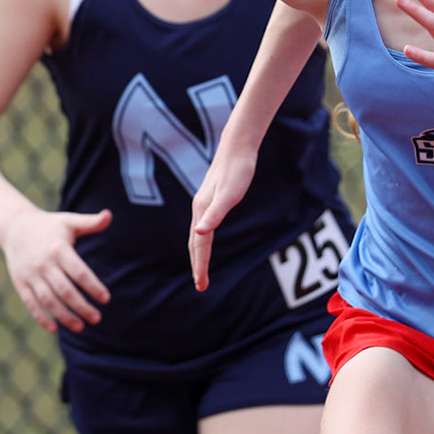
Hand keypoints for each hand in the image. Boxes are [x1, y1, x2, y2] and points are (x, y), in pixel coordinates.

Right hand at [0, 208, 112, 333]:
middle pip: (65, 290)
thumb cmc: (49, 226)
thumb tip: (109, 215)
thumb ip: (90, 222)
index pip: (79, 272)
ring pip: (49, 300)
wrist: (14, 226)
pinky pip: (31, 303)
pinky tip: (54, 329)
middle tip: (97, 318)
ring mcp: (31, 275)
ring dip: (64, 316)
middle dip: (81, 306)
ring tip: (80, 327)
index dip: (93, 286)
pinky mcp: (20, 283)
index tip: (106, 299)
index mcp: (59, 249)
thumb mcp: (69, 221)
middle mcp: (44, 264)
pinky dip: (41, 317)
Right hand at [189, 148, 256, 291]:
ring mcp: (204, 204)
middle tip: (201, 285)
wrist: (237, 147)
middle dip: (197, 265)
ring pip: (197, 235)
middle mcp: (199, 209)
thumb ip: (214, 214)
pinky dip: (202, 239)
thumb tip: (198, 233)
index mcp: (202, 211)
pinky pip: (203, 225)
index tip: (201, 284)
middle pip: (195, 243)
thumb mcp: (229, 195)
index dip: (200, 266)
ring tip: (201, 269)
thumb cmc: (237, 171)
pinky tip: (205, 239)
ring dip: (199, 254)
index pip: (199, 245)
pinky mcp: (211, 199)